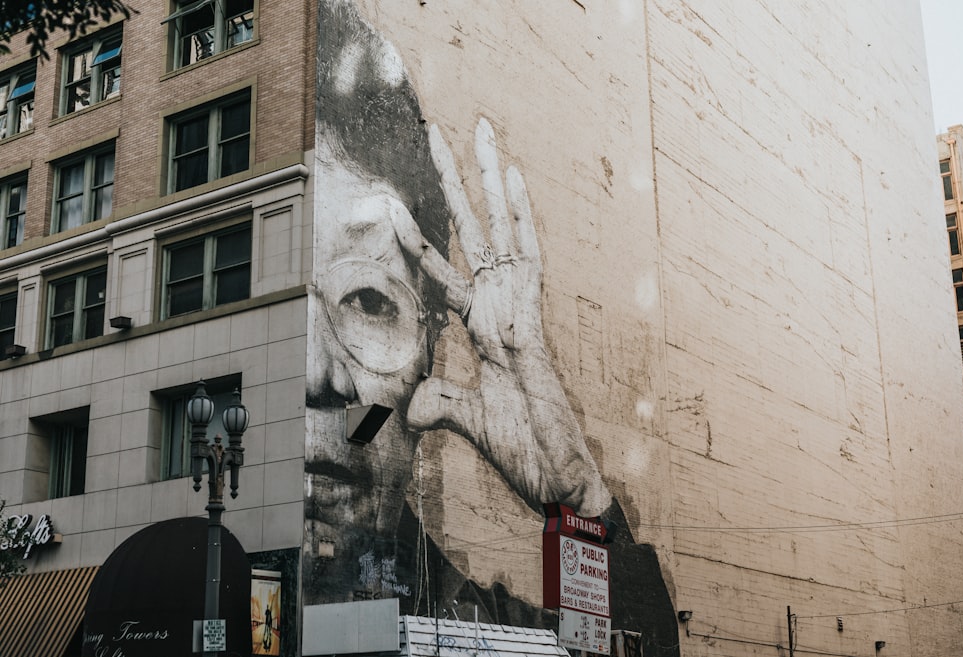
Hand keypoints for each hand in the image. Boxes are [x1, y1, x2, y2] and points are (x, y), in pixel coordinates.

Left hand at [395, 118, 611, 517]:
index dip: (418, 237)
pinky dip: (520, 217)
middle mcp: (501, 306)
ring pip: (499, 231)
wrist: (559, 478)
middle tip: (440, 129)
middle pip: (473, 231)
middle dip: (456, 180)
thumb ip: (438, 404)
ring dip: (487, 180)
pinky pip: (526, 258)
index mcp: (484, 325)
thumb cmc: (524, 449)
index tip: (393, 203)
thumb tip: (405, 407)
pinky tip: (512, 178)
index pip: (442, 271)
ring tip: (478, 132)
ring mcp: (518, 309)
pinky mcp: (533, 321)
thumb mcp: (465, 423)